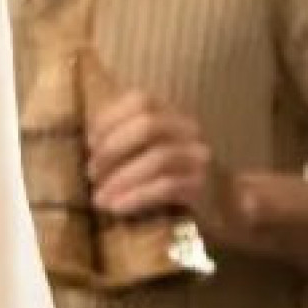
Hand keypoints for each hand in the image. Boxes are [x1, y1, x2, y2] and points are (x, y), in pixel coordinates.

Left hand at [85, 87, 237, 242]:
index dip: (109, 118)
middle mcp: (189, 130)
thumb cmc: (173, 176)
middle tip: (92, 174)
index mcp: (172, 115)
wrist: (226, 205)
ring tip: (100, 198)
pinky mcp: (204, 188)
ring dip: (120, 179)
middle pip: (148, 125)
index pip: (140, 100)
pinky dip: (136, 197)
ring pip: (158, 159)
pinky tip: (117, 207)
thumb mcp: (150, 150)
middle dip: (112, 149)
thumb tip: (81, 143)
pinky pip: (167, 188)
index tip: (89, 144)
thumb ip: (124, 139)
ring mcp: (200, 158)